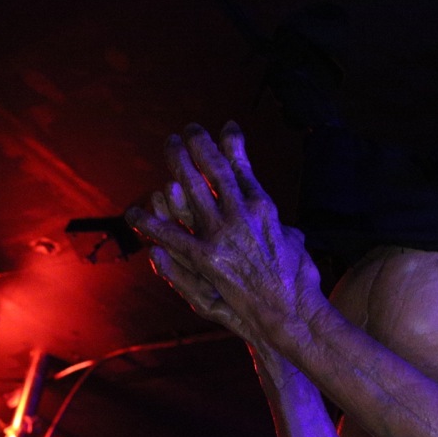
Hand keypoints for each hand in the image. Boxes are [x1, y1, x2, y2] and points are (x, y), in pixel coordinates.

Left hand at [125, 122, 324, 349]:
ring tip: (169, 147)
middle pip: (214, 169)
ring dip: (178, 164)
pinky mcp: (205, 258)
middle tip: (186, 131)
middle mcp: (241, 213)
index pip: (243, 167)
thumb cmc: (300, 282)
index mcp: (264, 208)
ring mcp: (221, 234)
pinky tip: (137, 211)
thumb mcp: (297, 245)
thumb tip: (284, 228)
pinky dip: (152, 222)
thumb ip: (284, 231)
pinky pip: (171, 235)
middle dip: (199, 145)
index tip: (226, 126)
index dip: (232, 144)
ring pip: (191, 189)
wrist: (291, 311)